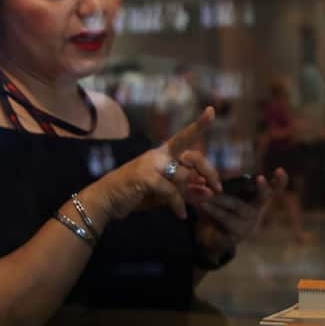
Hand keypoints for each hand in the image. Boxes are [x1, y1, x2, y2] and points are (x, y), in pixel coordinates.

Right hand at [87, 108, 220, 221]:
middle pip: (194, 157)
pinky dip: (179, 205)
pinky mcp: (145, 176)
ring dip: (192, 193)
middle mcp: (159, 154)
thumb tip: (210, 193)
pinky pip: (172, 191)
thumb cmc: (138, 193)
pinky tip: (181, 215)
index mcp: (165, 154)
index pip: (185, 137)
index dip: (199, 125)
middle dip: (210, 172)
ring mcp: (151, 163)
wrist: (107, 200)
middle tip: (217, 189)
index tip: (211, 111)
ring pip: (184, 176)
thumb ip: (187, 191)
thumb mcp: (168, 193)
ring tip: (195, 205)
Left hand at [194, 169, 287, 261]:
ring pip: (237, 207)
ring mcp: (247, 226)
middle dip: (262, 188)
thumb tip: (213, 172)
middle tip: (260, 178)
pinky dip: (213, 211)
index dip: (278, 181)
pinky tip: (202, 205)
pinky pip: (225, 220)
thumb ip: (223, 184)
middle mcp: (256, 212)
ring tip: (206, 192)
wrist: (209, 238)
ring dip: (221, 198)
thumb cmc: (221, 211)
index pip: (273, 190)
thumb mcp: (224, 196)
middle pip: (263, 199)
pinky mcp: (236, 237)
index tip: (281, 170)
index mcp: (256, 200)